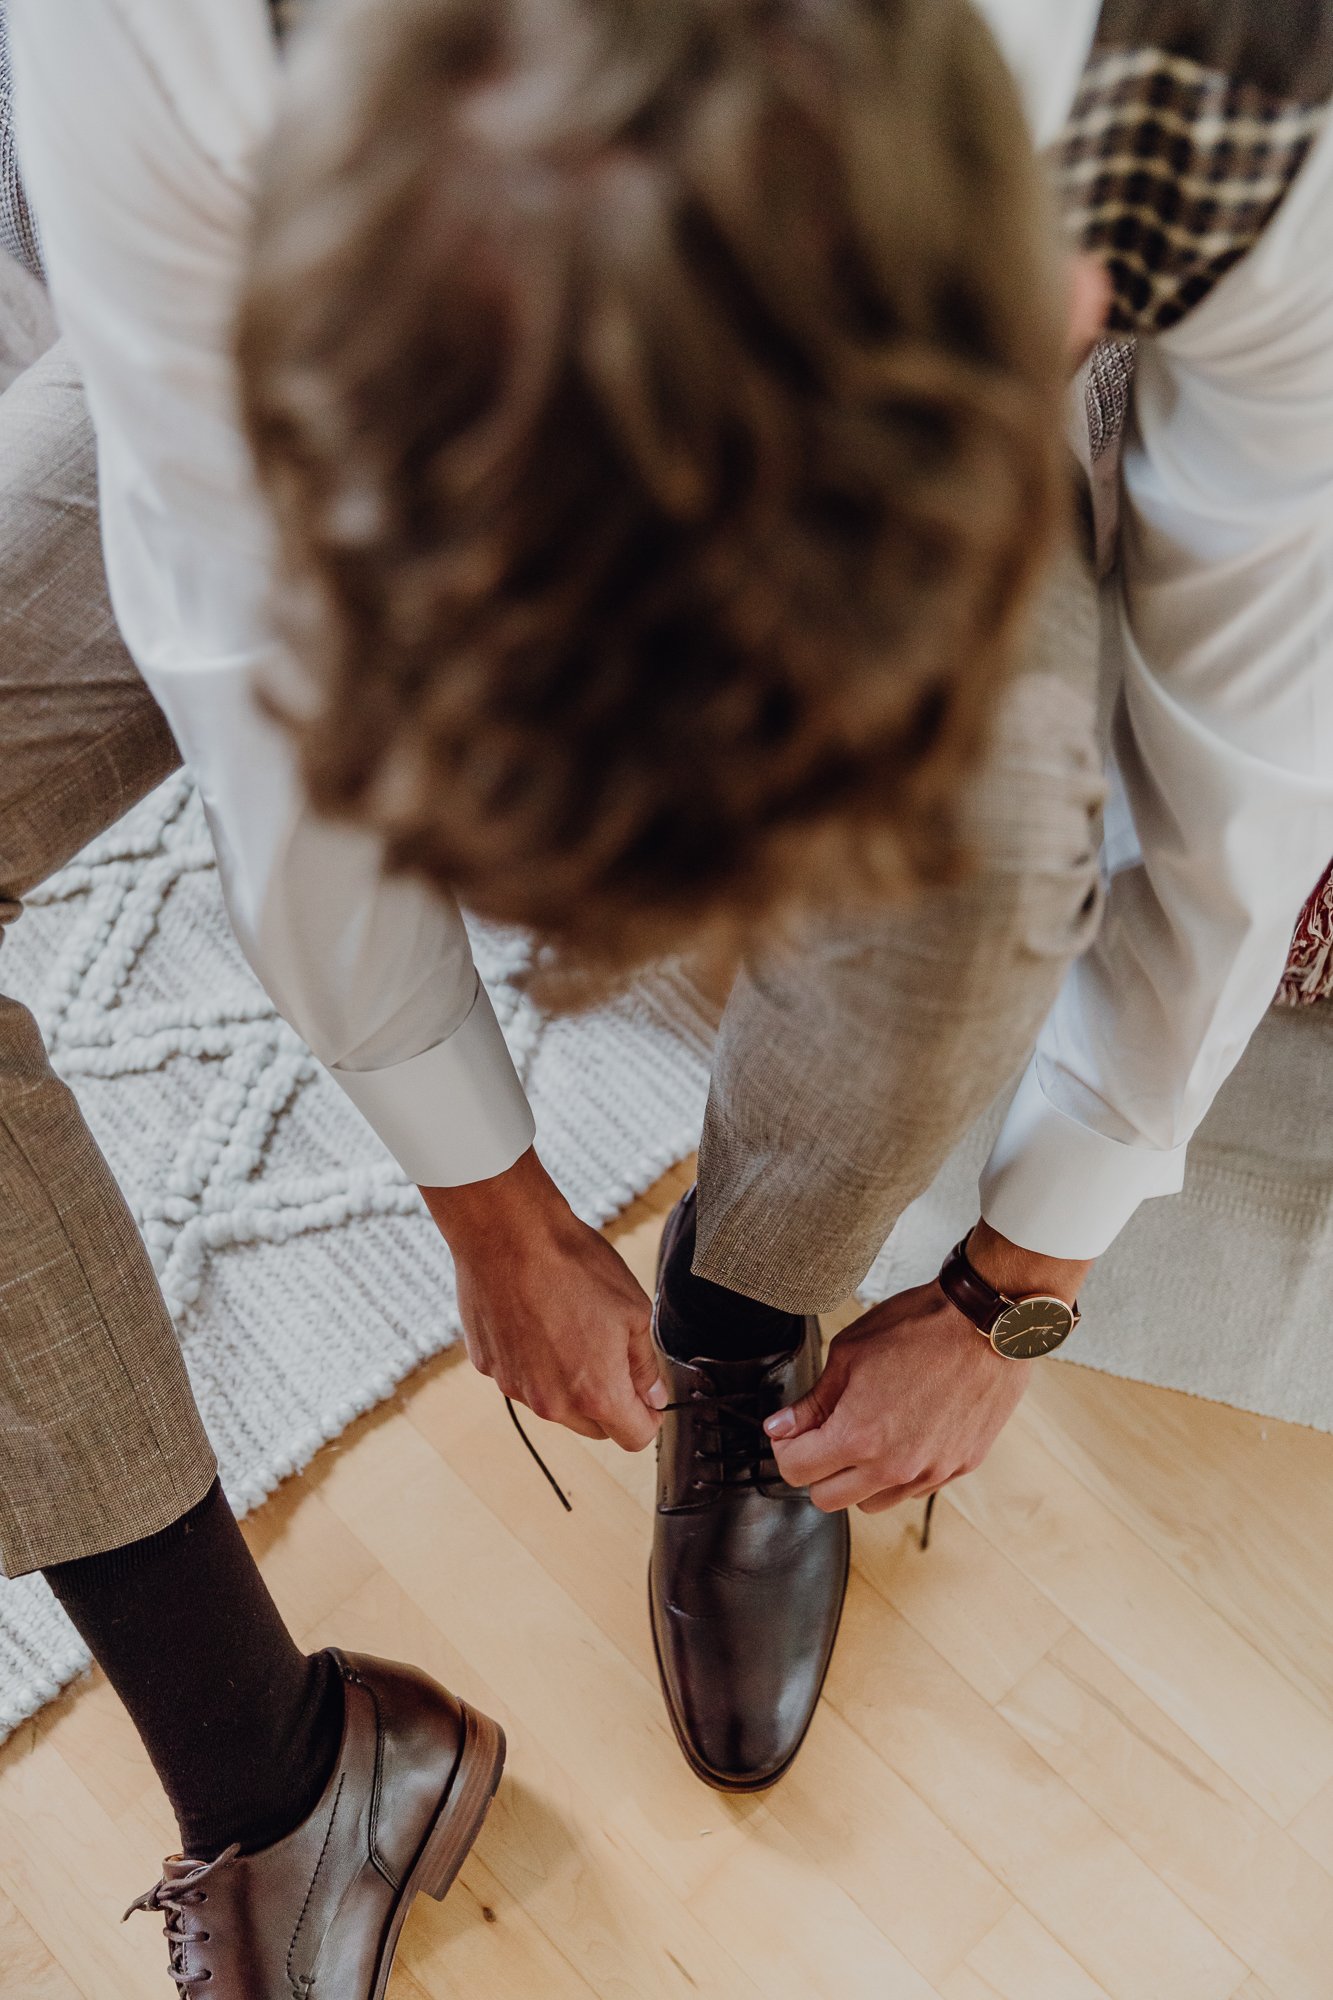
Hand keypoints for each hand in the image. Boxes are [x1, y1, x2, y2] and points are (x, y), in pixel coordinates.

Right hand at [421, 1147, 665, 1450]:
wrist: (508, 1235)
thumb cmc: (572, 1266)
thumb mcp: (633, 1310)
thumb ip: (645, 1364)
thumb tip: (652, 1395)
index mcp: (596, 1394)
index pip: (634, 1438)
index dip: (648, 1416)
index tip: (647, 1396)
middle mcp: (552, 1403)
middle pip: (594, 1427)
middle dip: (610, 1402)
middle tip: (612, 1354)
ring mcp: (515, 1387)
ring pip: (555, 1404)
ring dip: (569, 1383)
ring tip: (570, 1328)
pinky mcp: (489, 1367)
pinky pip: (521, 1378)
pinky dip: (533, 1362)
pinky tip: (537, 1321)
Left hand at [763, 1224, 1090, 1512]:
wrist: (987, 1324)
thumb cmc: (918, 1328)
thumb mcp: (849, 1354)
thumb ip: (812, 1401)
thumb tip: (779, 1428)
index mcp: (858, 1436)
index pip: (796, 1472)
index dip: (786, 1447)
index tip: (793, 1430)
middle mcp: (893, 1467)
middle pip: (827, 1499)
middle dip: (817, 1469)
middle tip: (824, 1434)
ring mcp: (929, 1472)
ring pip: (871, 1503)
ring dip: (858, 1477)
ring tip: (868, 1434)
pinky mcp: (958, 1468)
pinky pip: (913, 1490)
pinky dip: (899, 1472)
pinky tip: (904, 1433)